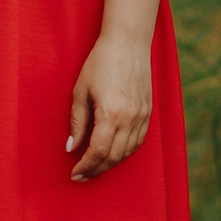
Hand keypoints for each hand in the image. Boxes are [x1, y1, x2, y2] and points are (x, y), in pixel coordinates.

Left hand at [67, 34, 151, 179]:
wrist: (128, 44)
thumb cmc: (100, 64)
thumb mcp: (80, 91)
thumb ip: (77, 122)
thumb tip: (71, 148)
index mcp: (111, 114)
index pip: (98, 152)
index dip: (86, 167)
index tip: (74, 174)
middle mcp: (130, 119)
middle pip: (114, 157)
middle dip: (97, 170)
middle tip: (82, 176)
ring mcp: (142, 116)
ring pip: (128, 152)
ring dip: (111, 164)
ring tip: (95, 168)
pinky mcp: (148, 112)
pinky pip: (138, 141)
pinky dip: (125, 152)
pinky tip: (113, 154)